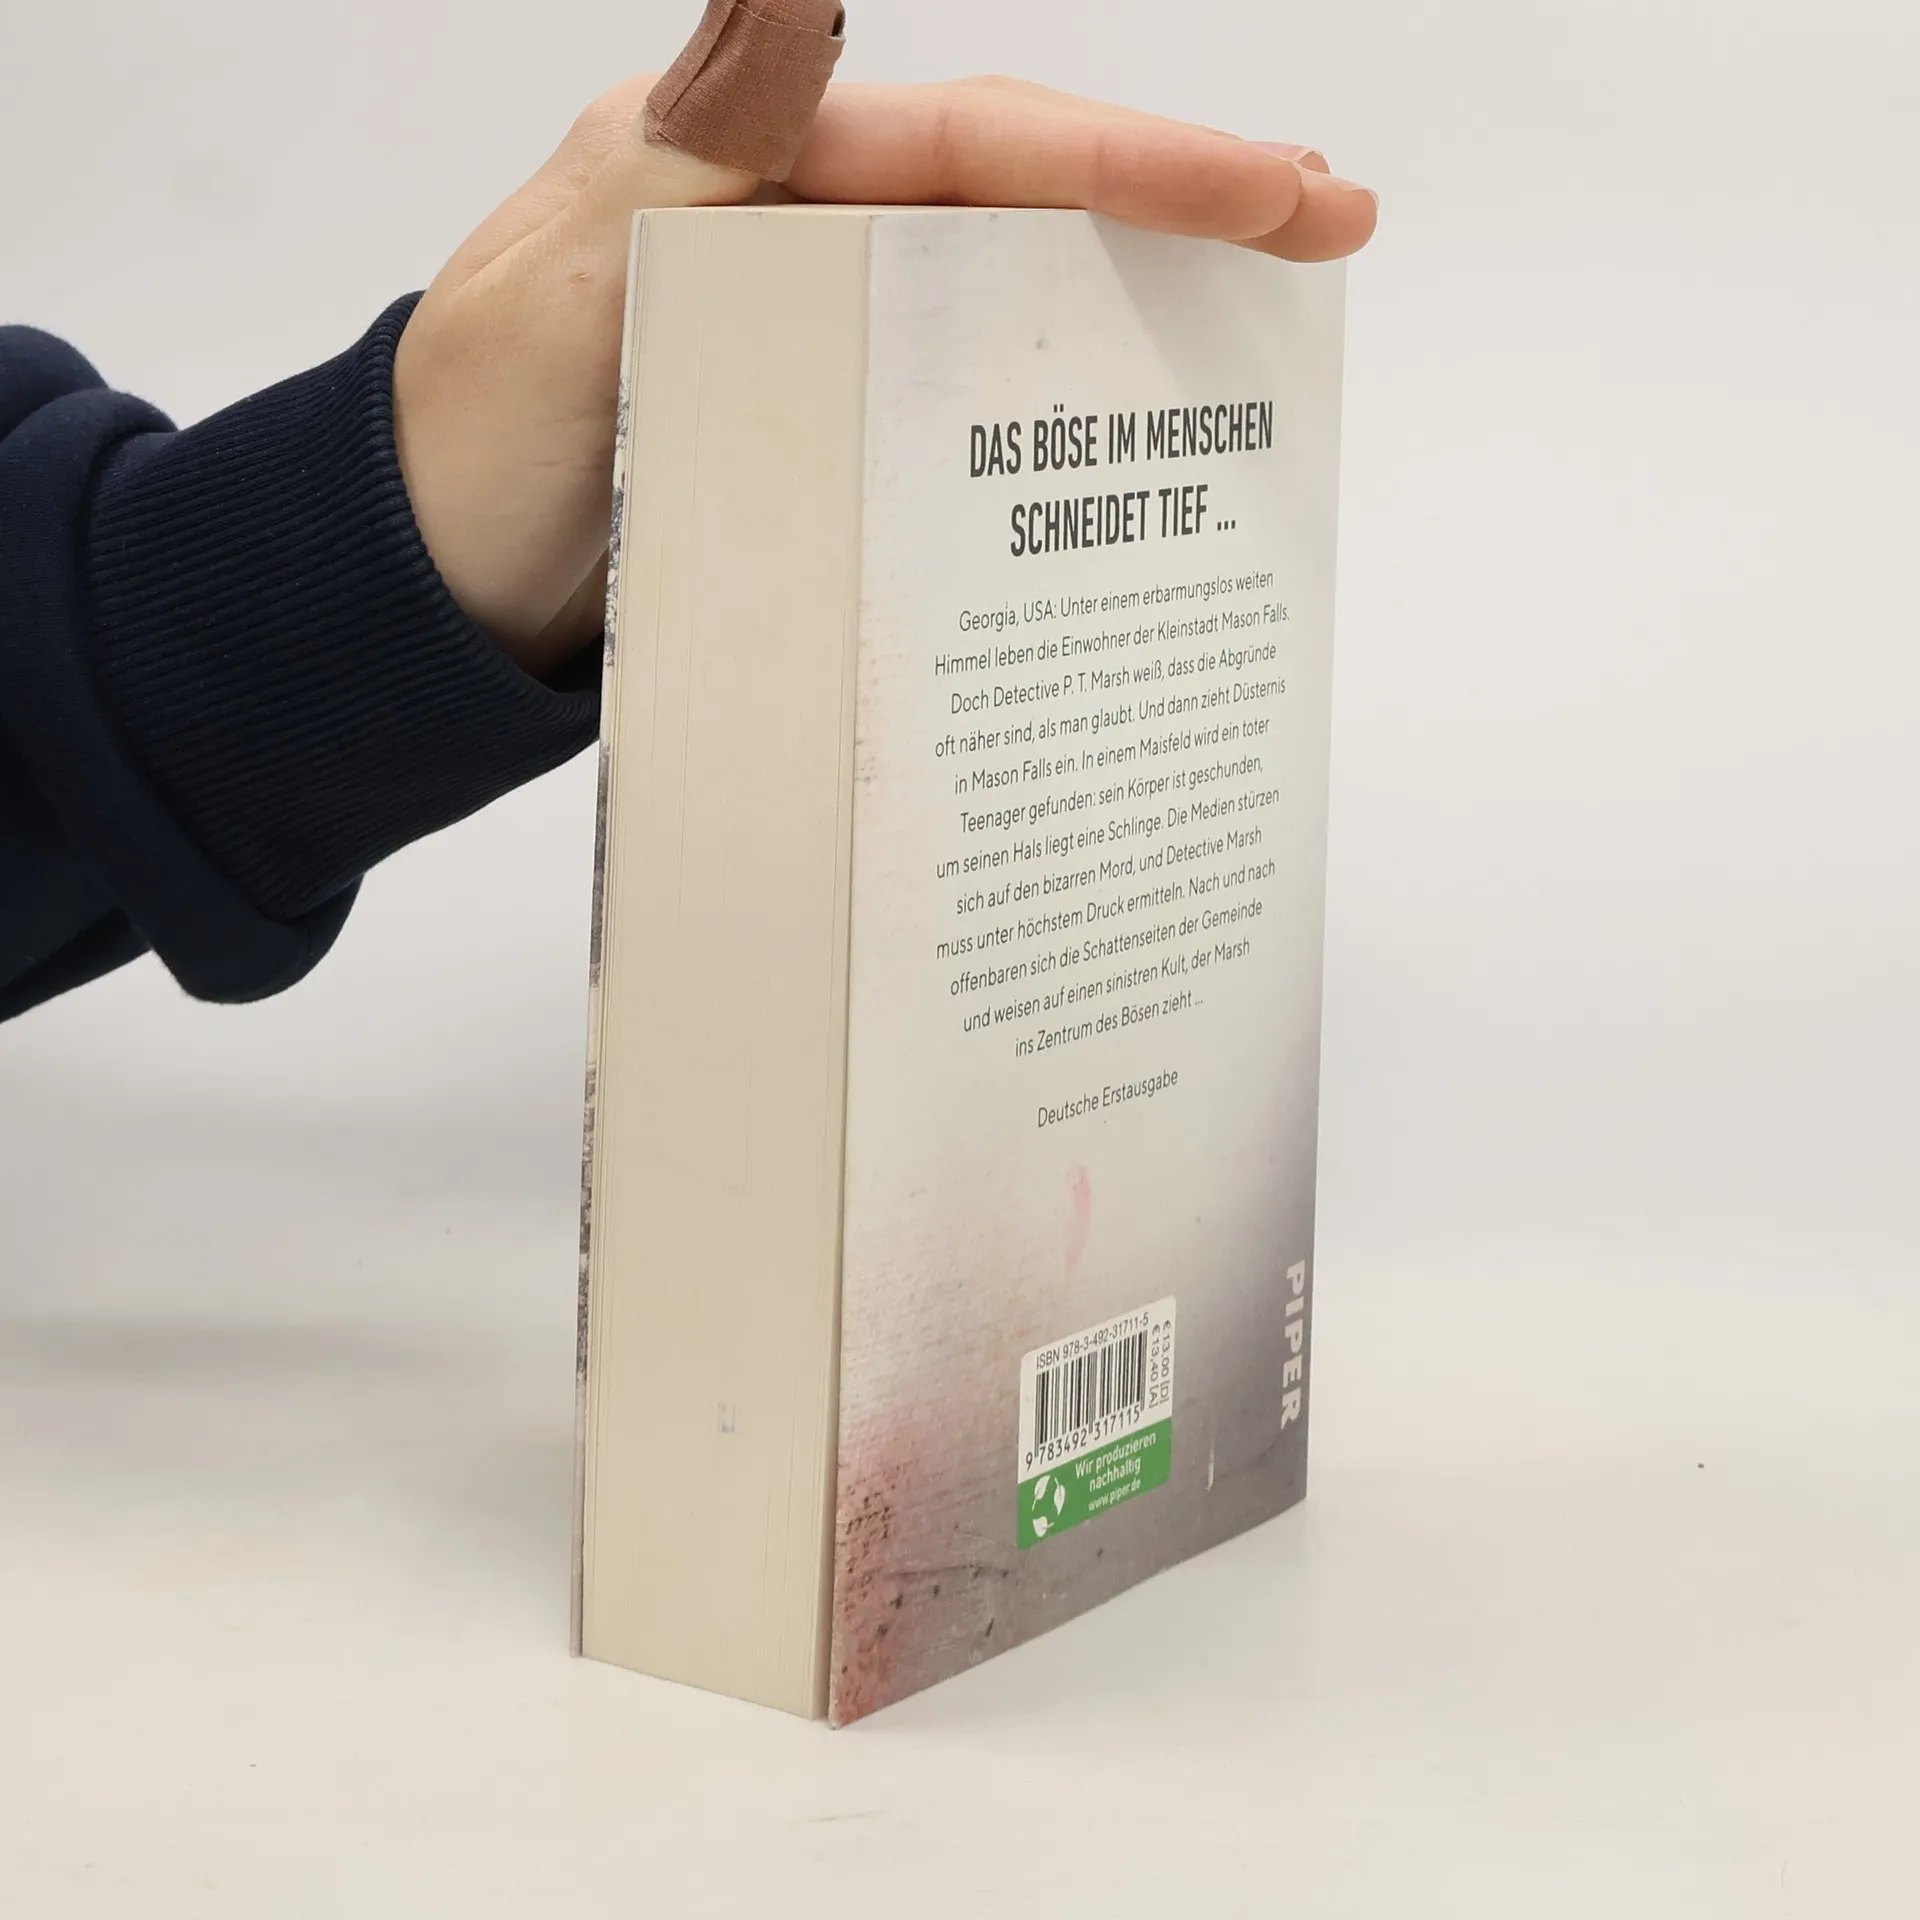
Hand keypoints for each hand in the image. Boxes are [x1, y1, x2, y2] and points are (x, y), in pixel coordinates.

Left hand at [393, 76, 1376, 675]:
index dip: (1137, 164)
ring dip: (1128, 307)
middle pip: (1017, 208)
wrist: (418, 596)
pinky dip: (1039, 419)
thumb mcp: (568, 286)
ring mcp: (810, 341)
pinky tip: (1119, 440)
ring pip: (999, 305)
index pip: (979, 148)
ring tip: (1262, 324)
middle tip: (1328, 227)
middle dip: (1177, 211)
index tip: (1282, 190)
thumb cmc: (467, 444)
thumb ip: (696, 147)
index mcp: (749, 167)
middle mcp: (796, 235)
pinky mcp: (812, 439)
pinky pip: (947, 411)